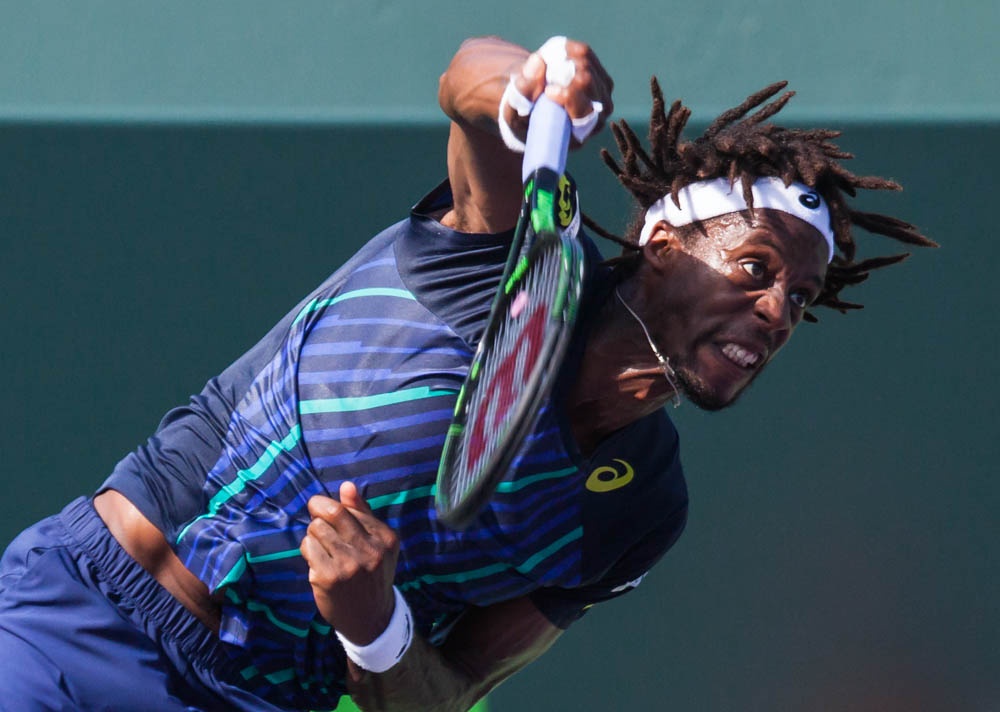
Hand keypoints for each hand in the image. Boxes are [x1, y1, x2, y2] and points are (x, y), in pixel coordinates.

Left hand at [300, 481, 400, 644]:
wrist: (371, 618)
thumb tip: (346, 485)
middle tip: (315, 519)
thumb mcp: (378, 544)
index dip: (329, 506)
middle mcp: (370, 550)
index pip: (349, 509)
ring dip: (313, 535)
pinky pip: (308, 549)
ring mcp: (349, 565)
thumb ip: (363, 513)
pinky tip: (317, 562)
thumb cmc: (372, 575)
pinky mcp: (328, 578)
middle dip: (317, 512)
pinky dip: (308, 551)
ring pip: (316, 530)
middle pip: (331, 513)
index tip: (322, 511)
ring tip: (320, 547)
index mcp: (384, 538)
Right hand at [502, 38, 614, 147]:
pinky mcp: (598, 75)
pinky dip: (563, 52)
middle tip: (543, 78)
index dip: (568, 96)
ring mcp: (601, 94)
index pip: (585, 112)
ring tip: (544, 73)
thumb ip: (523, 90)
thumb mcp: (515, 109)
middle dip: (560, 73)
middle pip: (587, 80)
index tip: (548, 92)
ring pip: (584, 63)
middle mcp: (596, 116)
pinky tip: (551, 61)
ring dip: (558, 62)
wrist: (530, 105)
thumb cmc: (521, 114)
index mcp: (578, 135)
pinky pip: (583, 52)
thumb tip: (538, 62)